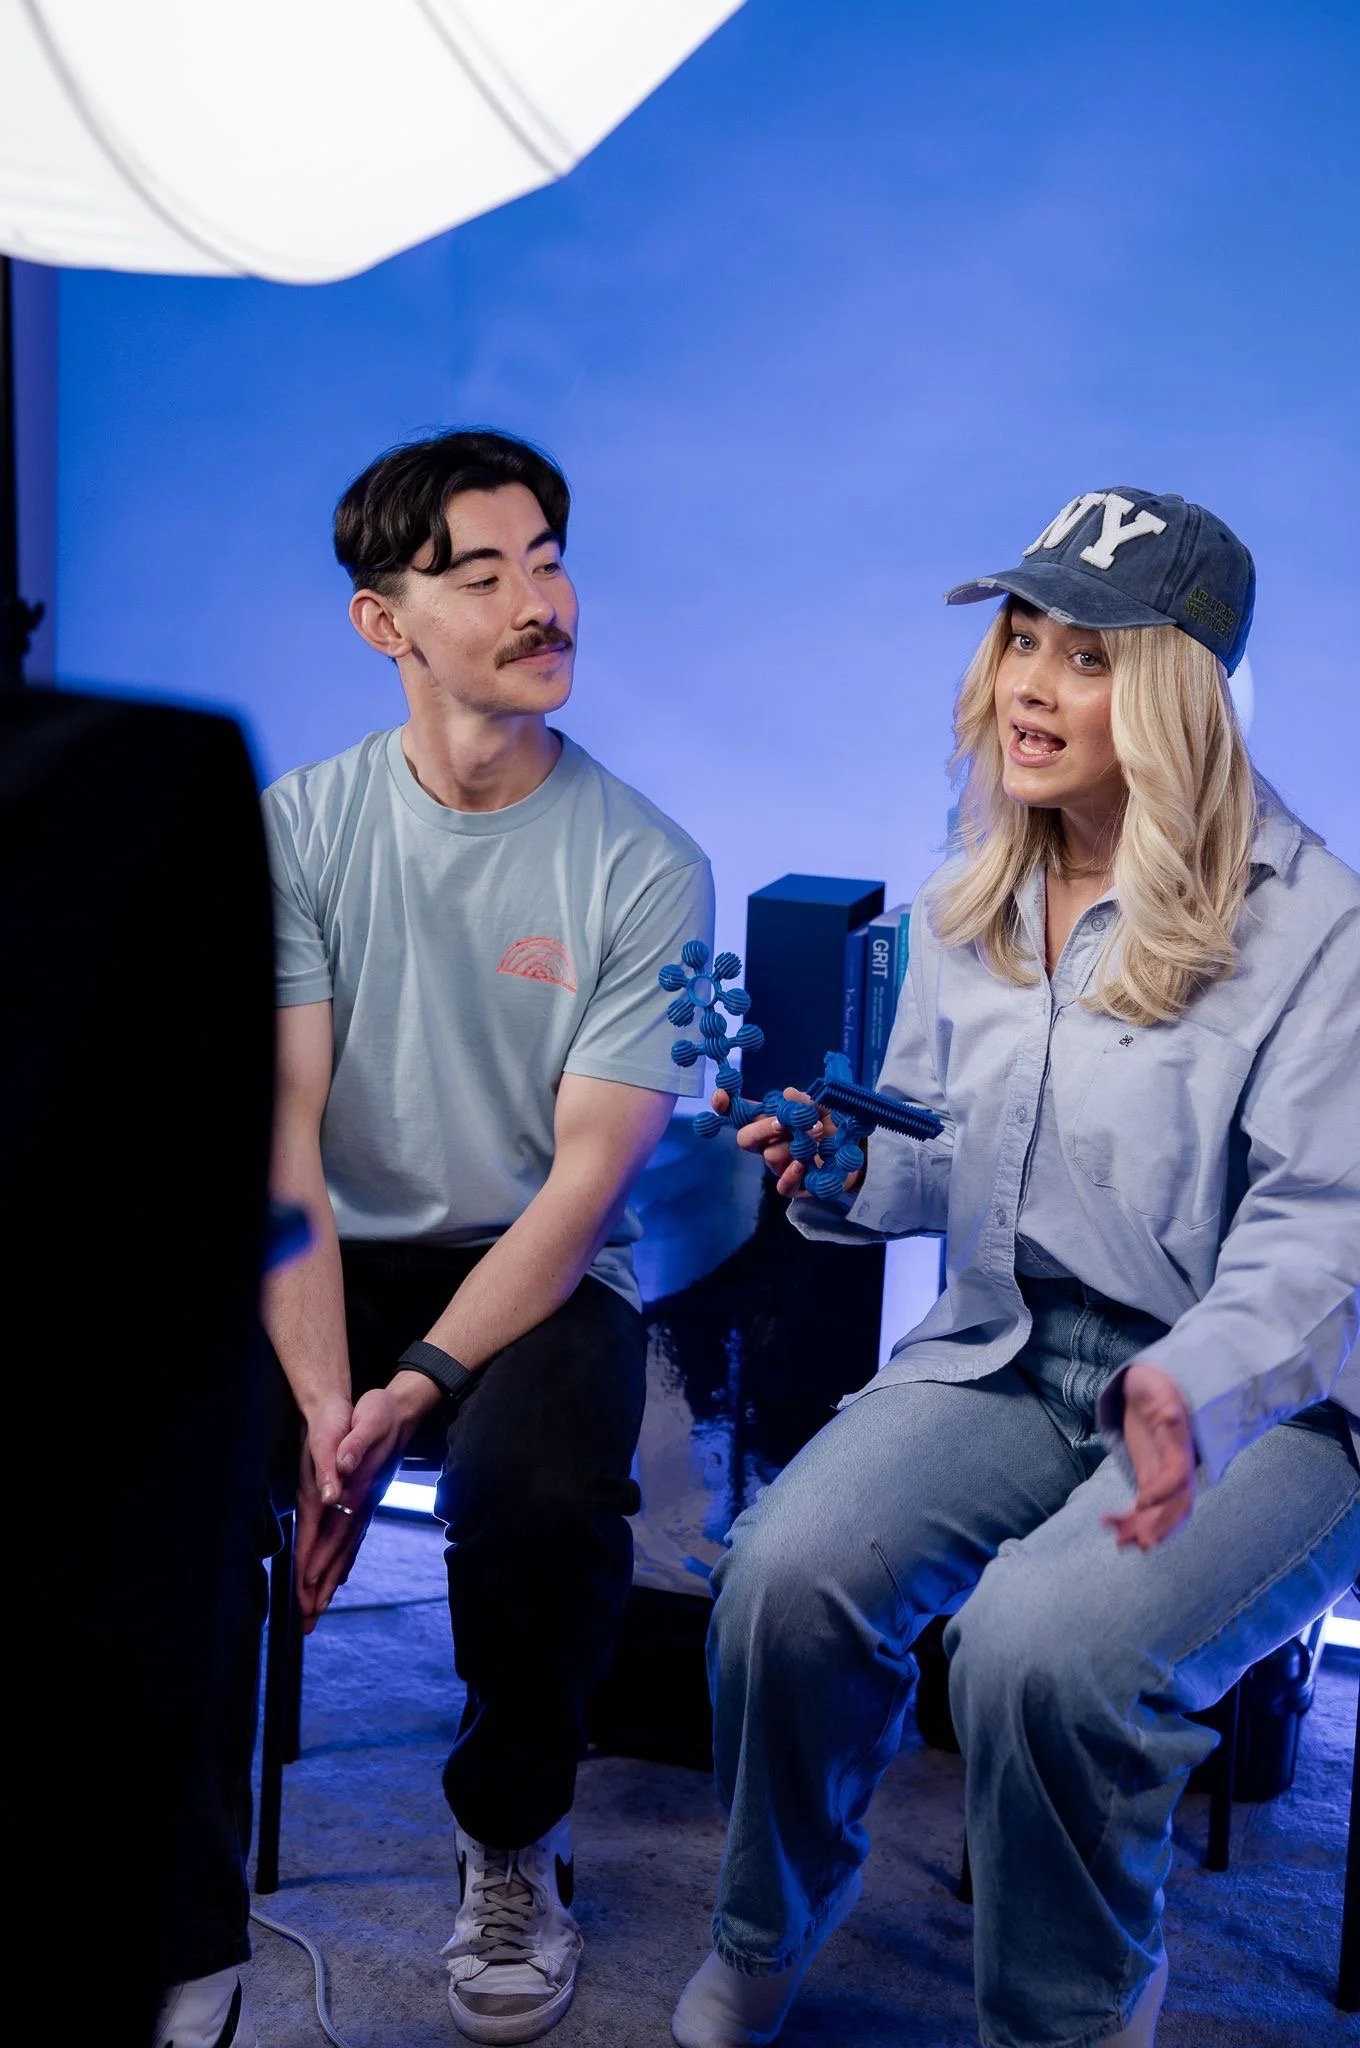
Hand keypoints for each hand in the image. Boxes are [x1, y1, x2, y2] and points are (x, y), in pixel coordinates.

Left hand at [294, 1376, 434, 1629]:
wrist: (406, 1406)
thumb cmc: (383, 1412)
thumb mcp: (369, 1421)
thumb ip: (353, 1447)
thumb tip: (340, 1472)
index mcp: (359, 1489)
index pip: (334, 1533)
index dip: (319, 1561)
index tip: (306, 1591)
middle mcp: (363, 1503)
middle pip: (339, 1551)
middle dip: (321, 1586)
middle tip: (307, 1621)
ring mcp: (368, 1504)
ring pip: (346, 1549)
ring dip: (331, 1580)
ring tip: (317, 1609)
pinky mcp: (368, 1500)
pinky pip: (353, 1538)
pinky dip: (344, 1560)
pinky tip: (339, 1574)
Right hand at [714, 1086, 859, 1198]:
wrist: (859, 1150)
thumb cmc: (834, 1124)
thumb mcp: (823, 1106)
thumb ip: (805, 1101)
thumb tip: (789, 1093)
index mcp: (771, 1120)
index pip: (741, 1114)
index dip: (725, 1106)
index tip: (721, 1096)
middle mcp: (770, 1143)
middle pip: (746, 1138)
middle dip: (762, 1128)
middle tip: (782, 1122)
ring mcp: (780, 1165)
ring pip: (768, 1156)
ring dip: (790, 1143)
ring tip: (817, 1133)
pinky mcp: (795, 1186)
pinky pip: (781, 1185)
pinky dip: (789, 1174)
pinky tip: (802, 1164)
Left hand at [1103, 1362, 1195, 1550]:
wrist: (1157, 1387)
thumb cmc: (1154, 1386)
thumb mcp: (1155, 1387)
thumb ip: (1162, 1401)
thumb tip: (1171, 1415)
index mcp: (1179, 1445)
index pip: (1178, 1475)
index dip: (1164, 1491)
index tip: (1142, 1502)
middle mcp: (1176, 1466)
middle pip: (1177, 1502)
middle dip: (1162, 1524)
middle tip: (1142, 1543)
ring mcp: (1164, 1475)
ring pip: (1162, 1511)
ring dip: (1144, 1529)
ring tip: (1120, 1542)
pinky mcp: (1151, 1478)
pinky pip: (1145, 1506)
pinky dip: (1130, 1519)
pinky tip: (1109, 1523)